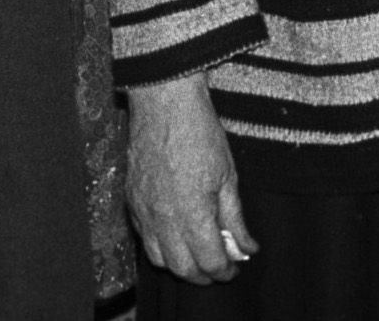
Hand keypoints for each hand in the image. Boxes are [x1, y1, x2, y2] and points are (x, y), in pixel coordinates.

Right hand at [125, 73, 257, 283]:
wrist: (164, 103)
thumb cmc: (200, 133)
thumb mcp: (228, 176)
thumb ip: (235, 218)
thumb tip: (247, 247)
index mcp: (192, 213)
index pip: (209, 261)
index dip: (225, 270)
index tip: (234, 268)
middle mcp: (163, 218)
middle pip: (181, 269)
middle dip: (202, 275)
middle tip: (218, 267)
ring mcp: (143, 210)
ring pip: (157, 258)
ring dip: (178, 264)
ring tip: (196, 254)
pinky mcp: (131, 200)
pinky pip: (143, 236)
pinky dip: (160, 245)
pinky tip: (175, 235)